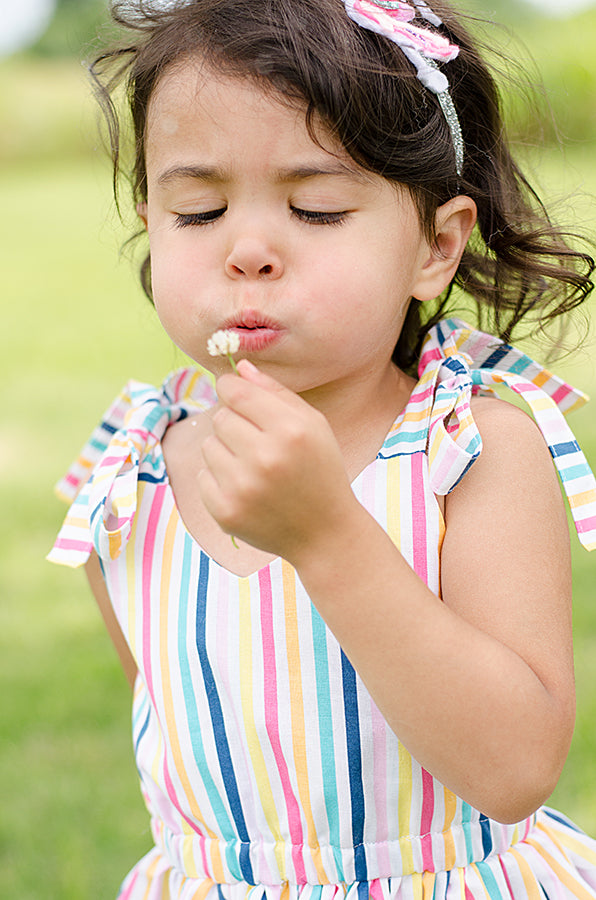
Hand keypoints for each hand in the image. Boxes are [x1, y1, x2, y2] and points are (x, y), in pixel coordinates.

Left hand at [198, 360, 355, 561]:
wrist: (324, 533)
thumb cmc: (320, 471)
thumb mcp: (313, 425)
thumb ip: (276, 392)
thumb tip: (239, 366)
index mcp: (290, 431)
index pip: (236, 392)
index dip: (229, 387)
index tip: (233, 393)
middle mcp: (265, 458)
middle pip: (220, 418)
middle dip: (234, 424)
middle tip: (256, 441)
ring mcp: (242, 488)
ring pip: (208, 445)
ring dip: (225, 451)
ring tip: (253, 467)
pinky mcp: (225, 511)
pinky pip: (203, 475)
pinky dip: (219, 479)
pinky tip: (246, 488)